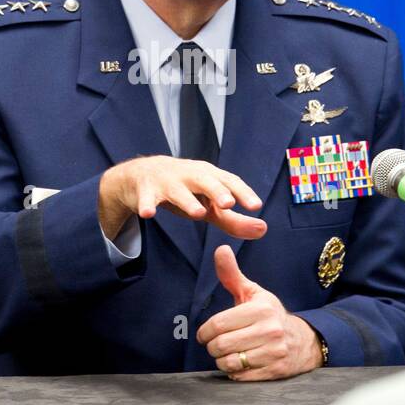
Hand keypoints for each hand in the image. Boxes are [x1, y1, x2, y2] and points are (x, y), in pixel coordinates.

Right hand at [98, 156, 266, 241]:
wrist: (141, 174)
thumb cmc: (185, 190)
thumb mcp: (209, 205)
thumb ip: (234, 220)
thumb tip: (263, 230)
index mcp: (208, 175)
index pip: (229, 181)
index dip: (243, 192)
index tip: (256, 206)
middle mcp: (189, 175)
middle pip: (205, 180)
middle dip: (217, 190)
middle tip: (228, 204)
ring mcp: (167, 181)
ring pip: (178, 190)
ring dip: (187, 200)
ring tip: (198, 214)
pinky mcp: (146, 191)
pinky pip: (146, 199)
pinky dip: (147, 205)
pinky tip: (148, 214)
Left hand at [196, 245, 323, 380]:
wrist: (303, 341)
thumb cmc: (270, 315)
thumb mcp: (253, 293)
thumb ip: (232, 274)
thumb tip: (220, 248)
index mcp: (261, 309)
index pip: (219, 324)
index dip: (205, 332)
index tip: (204, 334)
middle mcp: (270, 330)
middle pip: (221, 345)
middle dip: (212, 347)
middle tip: (214, 345)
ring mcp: (274, 352)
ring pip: (229, 362)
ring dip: (221, 360)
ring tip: (226, 353)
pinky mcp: (275, 371)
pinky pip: (241, 376)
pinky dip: (234, 372)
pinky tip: (239, 363)